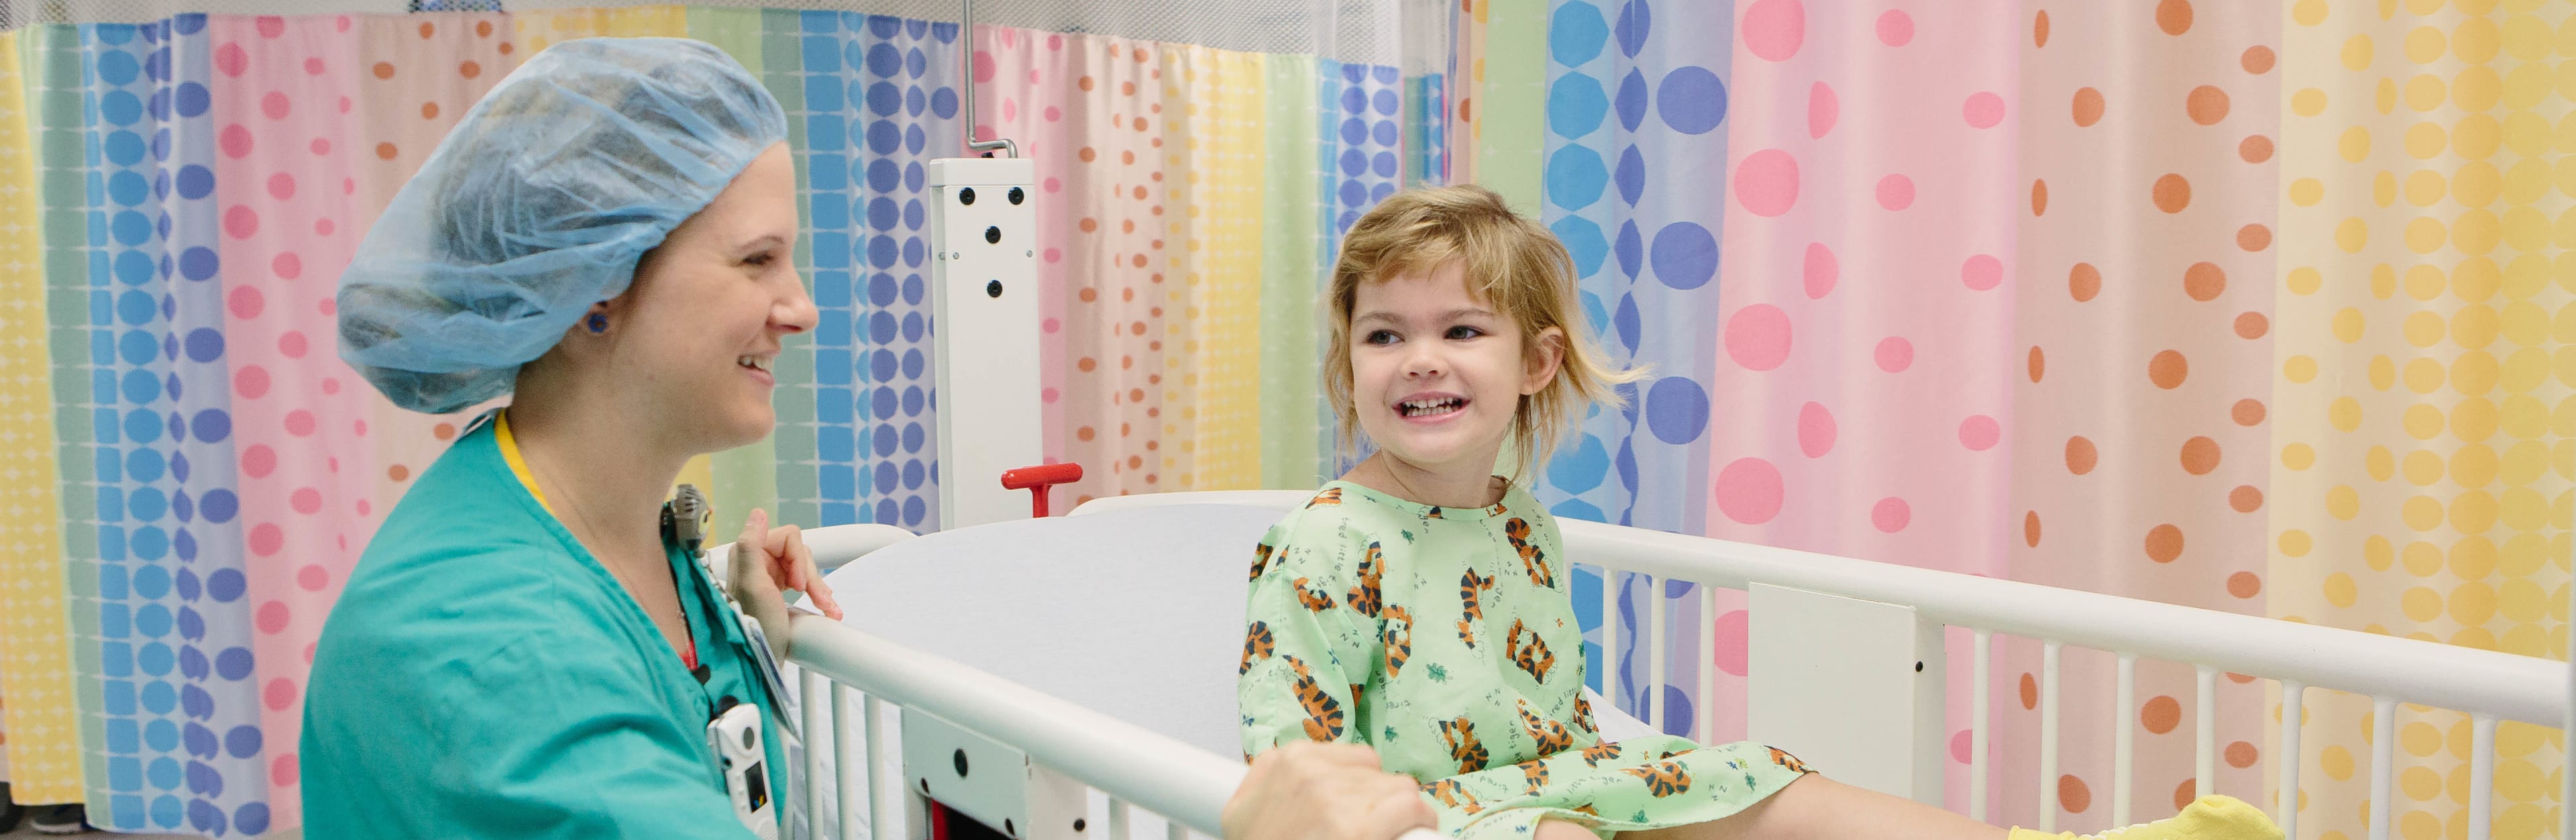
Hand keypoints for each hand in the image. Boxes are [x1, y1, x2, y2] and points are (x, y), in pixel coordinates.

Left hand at [727, 509, 843, 654]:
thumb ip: (750, 546)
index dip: (798, 560)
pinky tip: (827, 608)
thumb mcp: (754, 586)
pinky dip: (820, 594)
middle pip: (800, 551)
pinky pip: (807, 580)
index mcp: (748, 553)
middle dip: (811, 576)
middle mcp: (757, 560)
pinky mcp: (780, 589)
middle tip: (814, 598)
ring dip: (819, 587)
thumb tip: (758, 514)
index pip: (789, 536)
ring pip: (806, 566)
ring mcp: (770, 575)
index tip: (796, 585)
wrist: (763, 661)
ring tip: (825, 607)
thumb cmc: (758, 629)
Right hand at [1222, 742, 1435, 839]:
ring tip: (1385, 838)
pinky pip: (1414, 808)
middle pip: (1380, 776)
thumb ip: (1267, 779)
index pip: (1355, 759)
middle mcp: (1311, 773)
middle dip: (1380, 805)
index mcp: (1288, 762)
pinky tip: (1409, 835)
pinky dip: (1417, 823)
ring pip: (1402, 790)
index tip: (1359, 814)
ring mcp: (1335, 798)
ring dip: (1400, 817)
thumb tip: (1298, 767)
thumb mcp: (1243, 810)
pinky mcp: (1358, 827)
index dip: (1362, 791)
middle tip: (1369, 835)